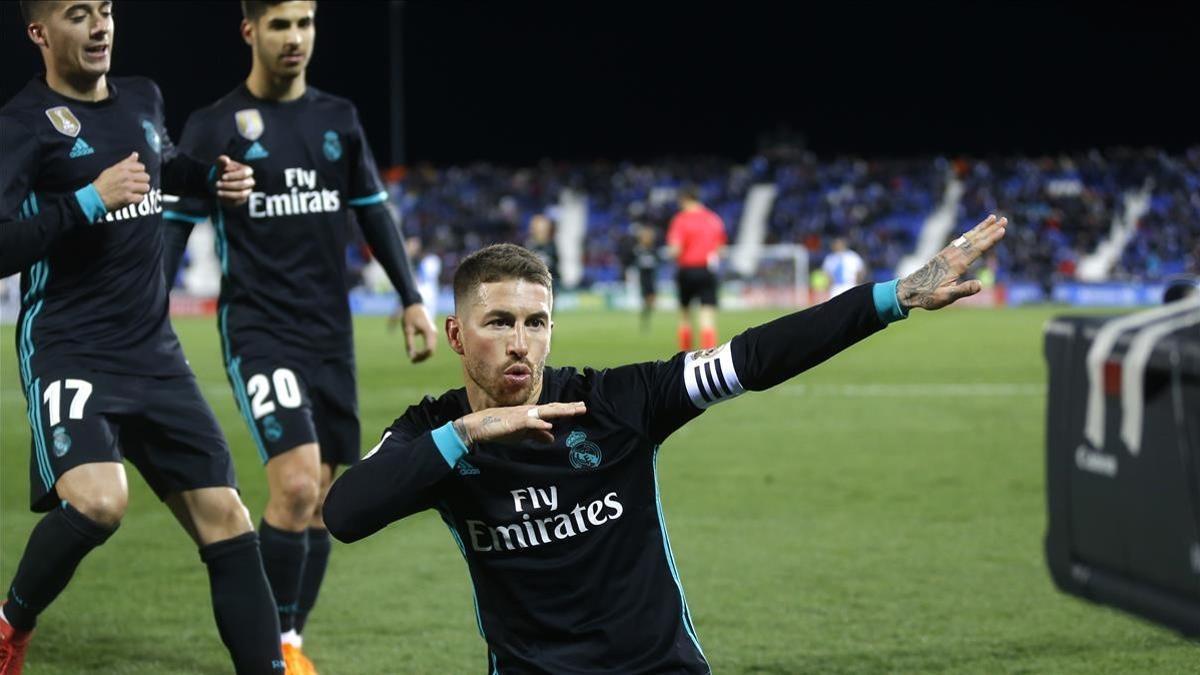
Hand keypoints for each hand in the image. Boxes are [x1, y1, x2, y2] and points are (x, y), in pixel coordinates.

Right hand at [91, 152, 149, 210]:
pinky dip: (138, 199)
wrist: (94, 196)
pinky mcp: (128, 198)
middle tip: (136, 185)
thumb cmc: (103, 183)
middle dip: (142, 182)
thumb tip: (136, 154)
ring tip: (135, 191)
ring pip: (146, 187)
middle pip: (146, 177)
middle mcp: (126, 176)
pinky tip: (132, 198)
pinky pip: (141, 198)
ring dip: (142, 191)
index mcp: (122, 168)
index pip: (141, 167)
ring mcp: (127, 187)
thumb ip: (126, 162)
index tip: (135, 176)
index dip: (140, 172)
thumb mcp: (112, 169)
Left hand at [215, 155, 253, 206]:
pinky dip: (228, 199)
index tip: (222, 177)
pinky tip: (220, 196)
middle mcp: (250, 181)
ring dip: (228, 193)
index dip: (233, 176)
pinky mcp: (243, 199)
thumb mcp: (221, 164)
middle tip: (217, 184)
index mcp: (247, 171)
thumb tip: (226, 160)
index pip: (244, 173)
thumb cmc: (223, 171)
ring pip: (241, 194)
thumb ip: (222, 160)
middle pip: (243, 184)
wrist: (222, 182)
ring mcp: (248, 191)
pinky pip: (237, 201)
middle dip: (229, 185)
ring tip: (217, 192)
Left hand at [387, 303, 437, 362]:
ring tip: (413, 359)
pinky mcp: (431, 333)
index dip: (422, 356)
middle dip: (423, 357)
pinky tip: (416, 353)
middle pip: (432, 351)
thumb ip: (409, 343)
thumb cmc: (410, 316)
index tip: (412, 359)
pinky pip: (430, 345)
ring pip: (432, 349)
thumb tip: (411, 357)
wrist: (414, 304)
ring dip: (424, 355)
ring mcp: (434, 333)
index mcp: (429, 332)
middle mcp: (434, 333)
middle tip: (412, 361)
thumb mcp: (407, 330)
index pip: (429, 349)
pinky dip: (424, 351)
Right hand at [455, 402, 587, 445]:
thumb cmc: (500, 428)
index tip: (580, 408)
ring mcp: (522, 416)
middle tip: (583, 407)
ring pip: (544, 413)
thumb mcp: (521, 434)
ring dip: (558, 412)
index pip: (552, 411)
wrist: (479, 426)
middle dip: (568, 408)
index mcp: (531, 414)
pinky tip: (548, 426)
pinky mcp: (513, 422)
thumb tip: (552, 436)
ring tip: (572, 411)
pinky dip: (538, 424)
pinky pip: (528, 423)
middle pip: (552, 409)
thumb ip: (536, 434)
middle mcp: (529, 412)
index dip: (566, 409)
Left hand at [897, 214, 1007, 310]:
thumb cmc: (928, 296)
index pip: (977, 249)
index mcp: (956, 264)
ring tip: (991, 218)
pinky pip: (959, 241)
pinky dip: (969, 234)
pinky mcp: (943, 255)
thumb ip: (963, 290)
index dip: (991, 239)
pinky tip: (972, 233)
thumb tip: (980, 285)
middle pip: (975, 239)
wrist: (908, 290)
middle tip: (1004, 219)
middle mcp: (953, 256)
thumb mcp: (946, 297)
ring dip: (980, 228)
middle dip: (990, 229)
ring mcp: (947, 254)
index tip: (1002, 230)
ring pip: (967, 238)